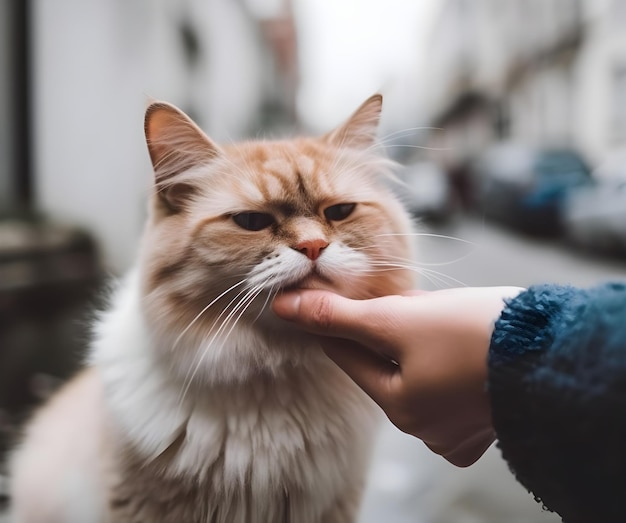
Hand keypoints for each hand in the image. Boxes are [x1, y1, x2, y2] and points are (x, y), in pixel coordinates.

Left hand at [272, 286, 522, 466]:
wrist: (554, 347)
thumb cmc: (474, 334)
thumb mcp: (400, 319)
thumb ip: (339, 316)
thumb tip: (284, 306)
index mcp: (402, 408)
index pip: (349, 357)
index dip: (334, 324)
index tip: (321, 299)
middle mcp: (427, 426)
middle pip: (383, 364)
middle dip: (377, 328)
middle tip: (377, 296)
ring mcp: (459, 425)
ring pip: (415, 369)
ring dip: (411, 337)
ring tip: (423, 310)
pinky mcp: (485, 413)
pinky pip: (447, 378)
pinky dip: (441, 353)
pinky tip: (452, 332)